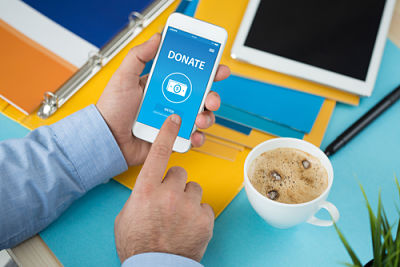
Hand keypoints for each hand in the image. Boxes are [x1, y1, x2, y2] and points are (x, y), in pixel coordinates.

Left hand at [96, 33, 229, 165]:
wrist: (107, 139)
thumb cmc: (112, 110)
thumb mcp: (123, 77)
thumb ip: (139, 56)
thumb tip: (157, 37)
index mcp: (163, 85)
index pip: (190, 76)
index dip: (206, 72)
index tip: (217, 68)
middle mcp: (172, 102)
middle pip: (201, 97)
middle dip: (212, 96)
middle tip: (211, 98)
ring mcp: (174, 121)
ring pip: (201, 116)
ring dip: (207, 116)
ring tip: (199, 118)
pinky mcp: (173, 138)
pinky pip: (192, 137)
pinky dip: (198, 137)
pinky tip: (193, 134)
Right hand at [114, 114, 213, 262]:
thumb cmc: (137, 244)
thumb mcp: (126, 215)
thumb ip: (140, 195)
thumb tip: (148, 189)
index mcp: (146, 190)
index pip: (158, 152)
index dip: (167, 132)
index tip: (175, 119)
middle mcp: (168, 194)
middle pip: (179, 173)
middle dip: (175, 184)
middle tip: (170, 201)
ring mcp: (189, 206)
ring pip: (194, 189)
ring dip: (188, 199)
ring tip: (180, 216)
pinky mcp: (205, 219)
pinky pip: (205, 206)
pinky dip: (199, 214)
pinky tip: (189, 225)